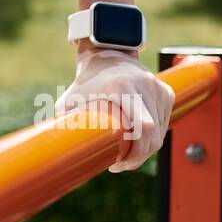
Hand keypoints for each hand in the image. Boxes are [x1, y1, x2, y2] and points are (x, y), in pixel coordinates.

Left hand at [54, 48, 175, 172]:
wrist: (107, 56)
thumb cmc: (85, 82)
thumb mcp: (70, 100)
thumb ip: (62, 122)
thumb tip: (54, 149)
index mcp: (123, 87)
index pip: (143, 128)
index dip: (134, 154)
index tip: (116, 164)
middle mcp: (145, 86)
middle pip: (153, 136)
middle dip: (139, 157)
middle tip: (121, 165)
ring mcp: (159, 89)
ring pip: (159, 133)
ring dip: (145, 149)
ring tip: (126, 153)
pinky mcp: (166, 93)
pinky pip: (163, 124)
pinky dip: (153, 136)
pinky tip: (136, 139)